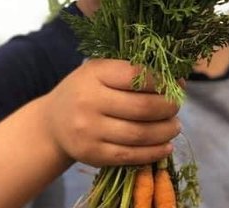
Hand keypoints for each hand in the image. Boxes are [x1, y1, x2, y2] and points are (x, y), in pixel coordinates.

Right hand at [44, 59, 180, 166]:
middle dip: (168, 107)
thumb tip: (175, 80)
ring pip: (140, 134)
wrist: (51, 124)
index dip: (162, 81)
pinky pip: (130, 156)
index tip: (177, 84)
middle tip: (176, 107)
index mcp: (94, 74)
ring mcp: (90, 131)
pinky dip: (153, 152)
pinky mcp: (93, 154)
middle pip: (142, 107)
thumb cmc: (84, 91)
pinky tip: (165, 146)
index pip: (136, 76)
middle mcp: (89, 102)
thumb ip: (131, 71)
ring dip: (165, 131)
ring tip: (174, 126)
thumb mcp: (99, 71)